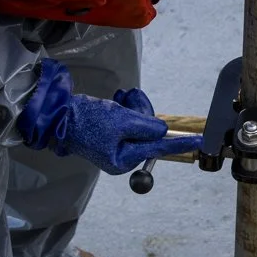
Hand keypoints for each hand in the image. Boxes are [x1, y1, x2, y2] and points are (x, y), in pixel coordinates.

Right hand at [19, 58, 172, 174]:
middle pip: (148, 132)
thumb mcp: (122, 122)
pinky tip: (117, 99)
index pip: (156, 149)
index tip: (198, 142)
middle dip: (142, 112)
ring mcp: (115, 145)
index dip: (177, 143)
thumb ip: (147, 127)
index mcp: (123, 159)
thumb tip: (162, 131)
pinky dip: (125, 108)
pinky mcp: (110, 133)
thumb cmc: (88, 120)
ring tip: (122, 97)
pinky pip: (128, 120)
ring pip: (139, 123)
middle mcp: (121, 156)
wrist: (58, 114)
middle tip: (132, 97)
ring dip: (133, 107)